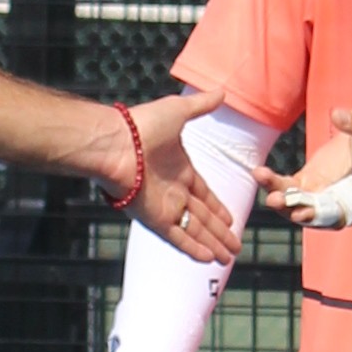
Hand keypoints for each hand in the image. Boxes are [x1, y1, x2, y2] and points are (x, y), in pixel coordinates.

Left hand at [119, 86, 239, 264]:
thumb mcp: (178, 111)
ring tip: (228, 259)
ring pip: (194, 230)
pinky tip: (207, 258)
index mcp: (180, 170)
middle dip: (220, 233)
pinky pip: (178, 237)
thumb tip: (222, 92)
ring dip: (211, 245)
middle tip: (236, 247)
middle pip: (202, 217)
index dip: (218, 208)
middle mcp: (173, 191)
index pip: (204, 194)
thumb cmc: (142, 126)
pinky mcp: (155, 218)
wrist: (116, 143)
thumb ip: (200, 107)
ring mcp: (164, 206)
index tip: (231, 220)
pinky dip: (192, 248)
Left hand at [270, 108, 351, 229]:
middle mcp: (342, 204)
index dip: (322, 216)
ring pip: (298, 203)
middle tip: (275, 200)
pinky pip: (290, 188)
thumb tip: (337, 115)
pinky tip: (260, 173)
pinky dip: (275, 183)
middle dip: (293, 208)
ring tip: (262, 179)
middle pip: (315, 214)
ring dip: (279, 197)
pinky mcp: (310, 183)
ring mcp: (324, 195)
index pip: (342, 214)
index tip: (302, 213)